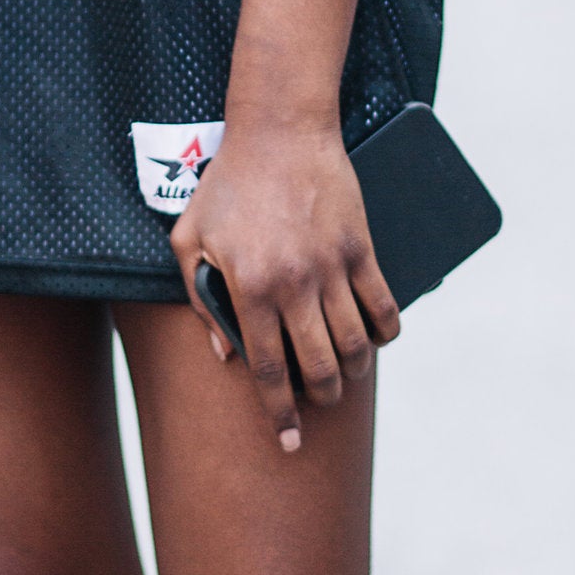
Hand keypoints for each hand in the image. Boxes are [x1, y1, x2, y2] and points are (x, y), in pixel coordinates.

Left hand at [172, 120, 397, 453]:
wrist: (280, 131)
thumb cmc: (227, 184)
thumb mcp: (189, 238)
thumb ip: (199, 298)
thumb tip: (224, 354)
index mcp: (248, 287)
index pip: (268, 370)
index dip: (280, 415)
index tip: (290, 444)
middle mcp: (293, 284)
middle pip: (318, 367)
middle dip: (323, 398)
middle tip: (322, 403)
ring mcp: (332, 267)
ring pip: (355, 343)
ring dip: (355, 371)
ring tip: (347, 376)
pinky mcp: (361, 248)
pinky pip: (384, 305)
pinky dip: (385, 332)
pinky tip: (376, 340)